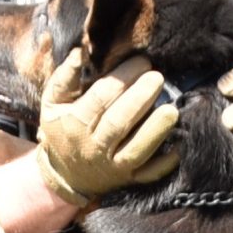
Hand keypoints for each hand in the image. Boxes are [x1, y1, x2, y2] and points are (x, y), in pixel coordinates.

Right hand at [36, 49, 179, 206]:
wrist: (67, 174)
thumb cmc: (63, 129)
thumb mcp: (53, 104)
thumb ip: (64, 78)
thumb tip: (79, 52)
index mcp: (74, 124)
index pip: (99, 99)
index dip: (121, 79)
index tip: (142, 61)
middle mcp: (93, 147)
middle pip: (118, 123)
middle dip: (140, 99)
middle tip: (158, 77)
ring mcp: (113, 166)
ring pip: (135, 150)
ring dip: (155, 130)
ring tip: (172, 109)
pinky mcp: (130, 179)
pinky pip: (150, 174)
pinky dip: (166, 162)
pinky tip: (179, 144)